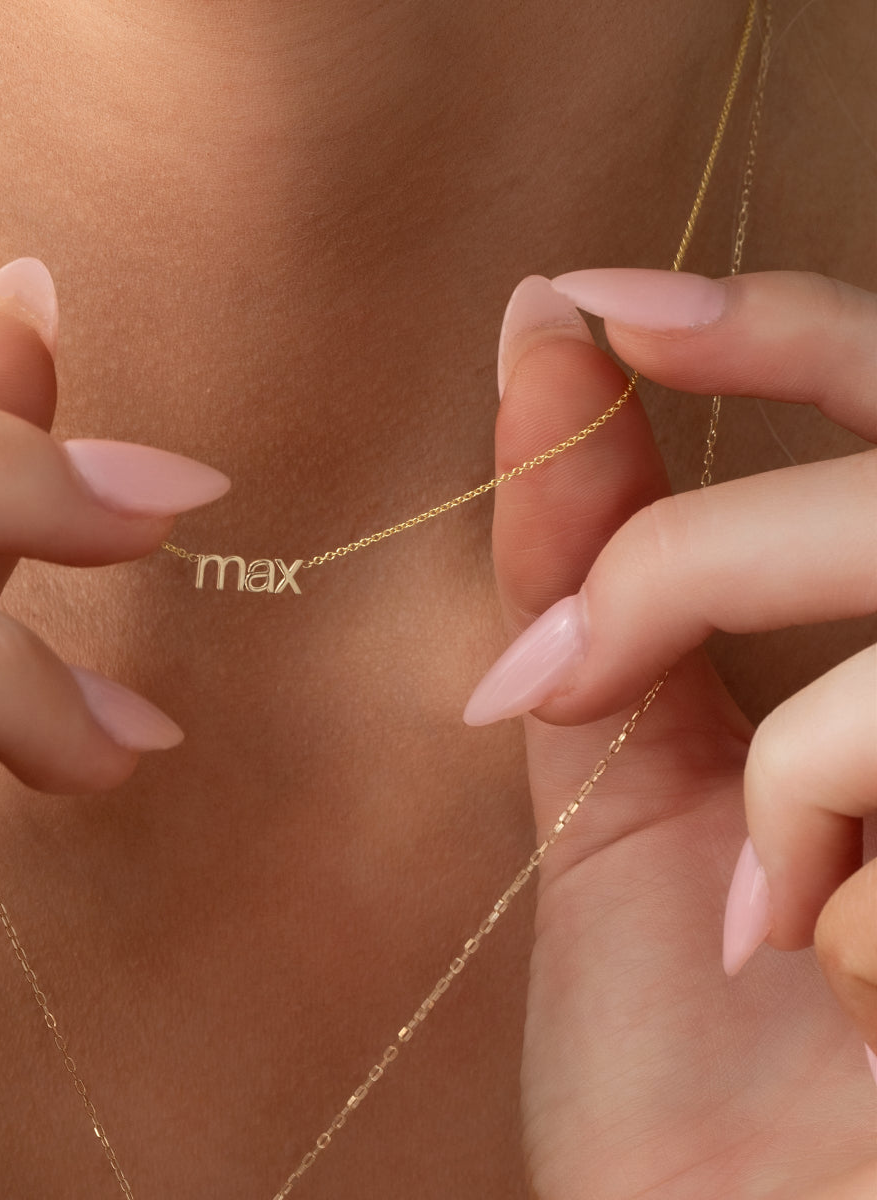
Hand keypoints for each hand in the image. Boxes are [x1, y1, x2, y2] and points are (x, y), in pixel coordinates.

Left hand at [474, 270, 876, 1197]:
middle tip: (564, 667)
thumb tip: (545, 337)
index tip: (590, 300)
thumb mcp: (626, 779)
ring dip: (803, 772)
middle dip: (703, 556)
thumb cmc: (680, 1041)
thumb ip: (599, 575)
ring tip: (750, 916)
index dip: (771, 322)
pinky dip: (849, 921)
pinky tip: (844, 1011)